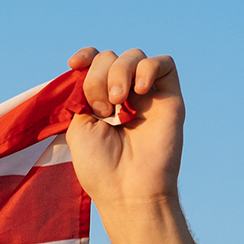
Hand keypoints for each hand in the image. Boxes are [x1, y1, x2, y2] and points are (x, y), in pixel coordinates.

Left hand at [65, 47, 184, 211]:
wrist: (129, 188)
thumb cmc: (100, 166)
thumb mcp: (78, 128)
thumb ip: (80, 96)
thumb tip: (83, 69)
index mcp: (98, 102)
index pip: (94, 64)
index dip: (86, 57)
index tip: (74, 63)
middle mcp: (122, 95)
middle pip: (110, 58)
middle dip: (98, 77)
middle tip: (100, 110)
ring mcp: (146, 94)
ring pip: (134, 56)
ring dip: (119, 74)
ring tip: (116, 105)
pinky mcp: (168, 96)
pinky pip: (163, 62)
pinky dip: (148, 69)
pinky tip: (139, 91)